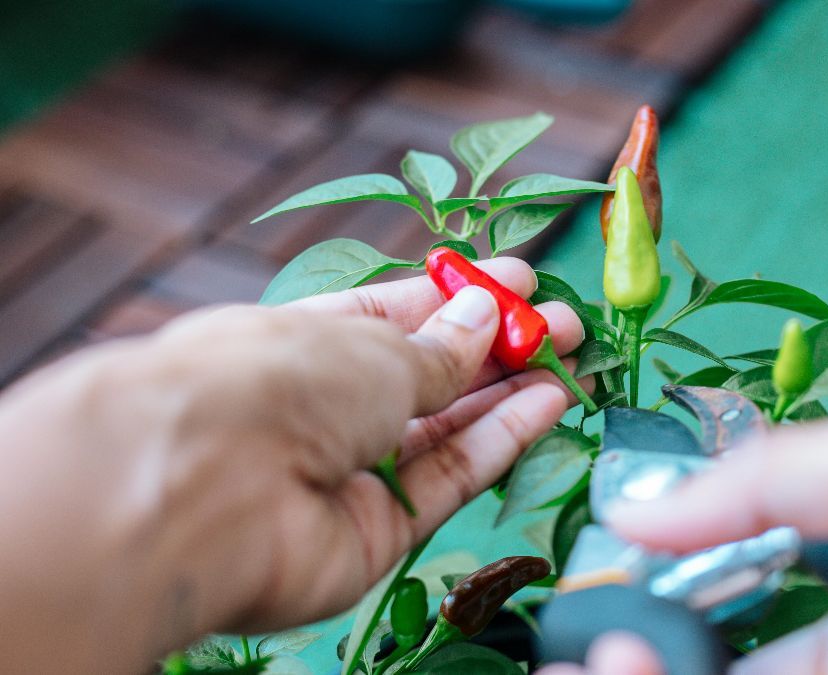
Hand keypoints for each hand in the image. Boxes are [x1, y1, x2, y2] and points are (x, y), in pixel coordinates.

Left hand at [0, 257, 587, 673]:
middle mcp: (323, 406)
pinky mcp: (374, 532)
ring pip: (444, 428)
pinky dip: (500, 441)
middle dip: (499, 344)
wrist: (205, 488)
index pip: (395, 315)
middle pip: (427, 374)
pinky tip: (548, 402)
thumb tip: (485, 317)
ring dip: (509, 391)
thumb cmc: (275, 380)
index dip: (460, 297)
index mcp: (304, 340)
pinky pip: (448, 478)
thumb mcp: (371, 343)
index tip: (521, 279)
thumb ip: (439, 347)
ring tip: (570, 356)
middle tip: (564, 321)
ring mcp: (347, 472)